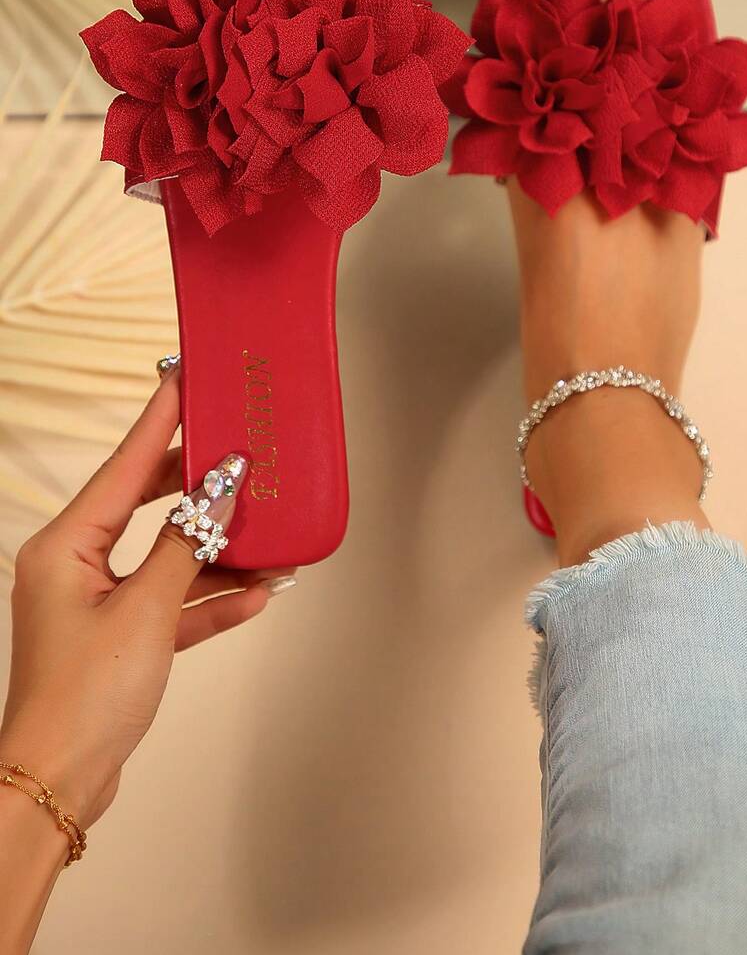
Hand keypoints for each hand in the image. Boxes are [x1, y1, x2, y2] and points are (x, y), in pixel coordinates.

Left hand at [0, 371, 293, 828]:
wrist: (60, 783)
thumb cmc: (85, 696)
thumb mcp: (146, 611)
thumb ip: (187, 547)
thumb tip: (220, 493)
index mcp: (65, 546)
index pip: (123, 466)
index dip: (160, 422)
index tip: (185, 379)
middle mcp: (77, 566)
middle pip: (145, 505)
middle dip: (196, 484)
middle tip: (236, 445)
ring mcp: (99, 603)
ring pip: (168, 558)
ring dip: (217, 553)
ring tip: (269, 531)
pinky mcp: (121, 638)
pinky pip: (173, 603)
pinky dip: (211, 600)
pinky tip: (256, 595)